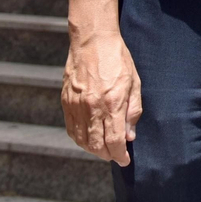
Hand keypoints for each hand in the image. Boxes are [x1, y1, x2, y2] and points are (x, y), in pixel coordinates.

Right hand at [62, 0, 142, 164]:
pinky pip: (71, 129)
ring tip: (103, 148)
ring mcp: (76, 106)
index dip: (120, 156)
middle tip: (115, 155)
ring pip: (82, 140)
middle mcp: (92, 107)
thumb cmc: (117, 59)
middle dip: (107, 155)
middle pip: (96, 146)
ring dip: (93, 149)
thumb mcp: (134, 83)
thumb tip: (129, 135)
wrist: (92, 40)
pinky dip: (80, 139)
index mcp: (112, 103)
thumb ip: (132, 111)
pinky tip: (88, 138)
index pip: (115, 141)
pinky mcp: (66, 102)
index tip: (125, 160)